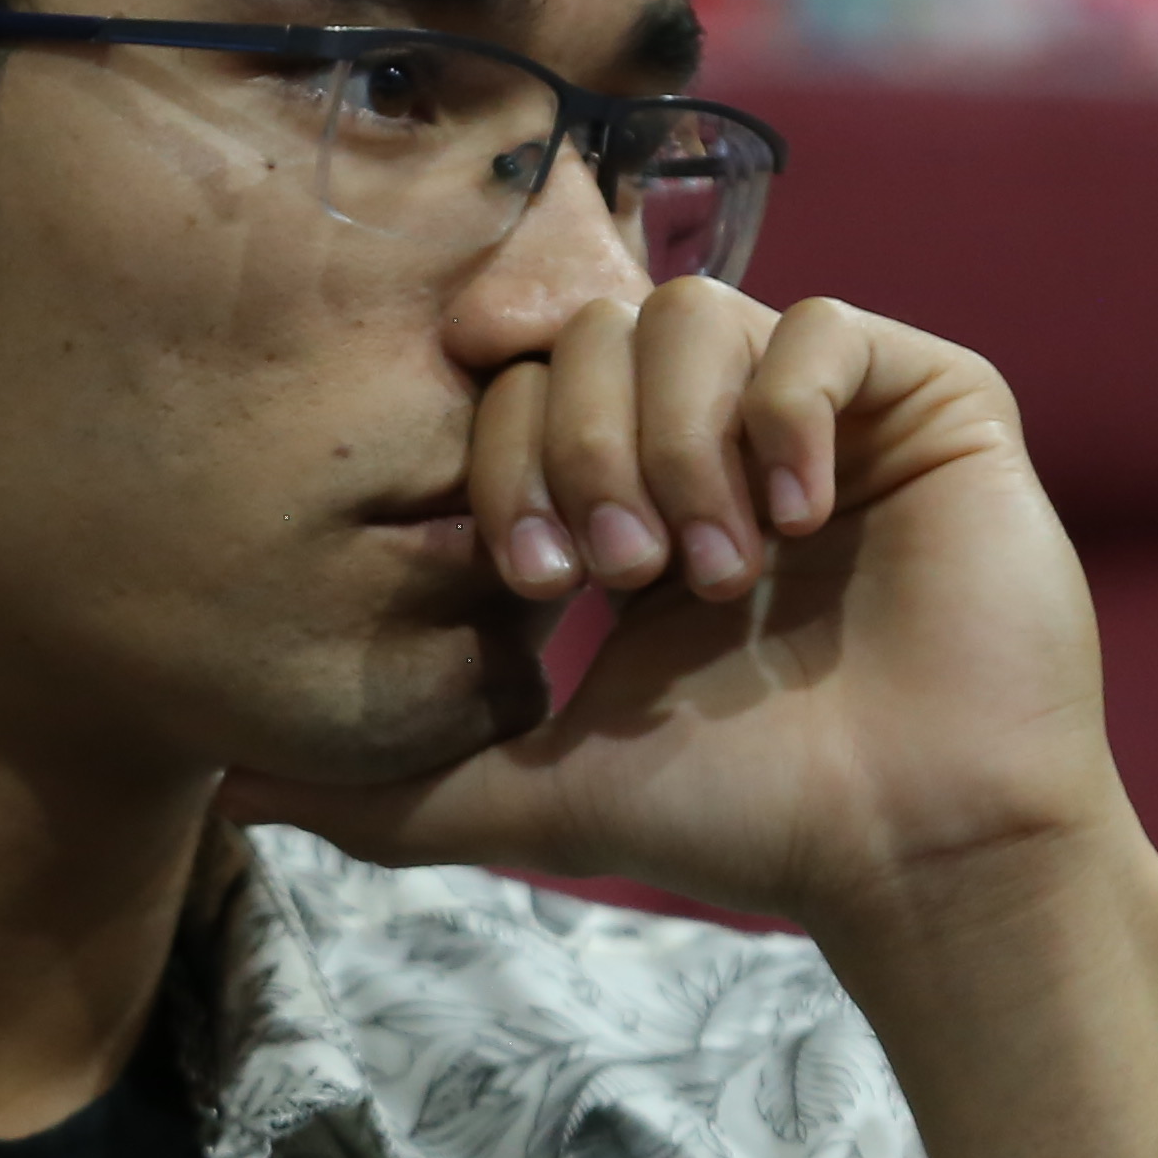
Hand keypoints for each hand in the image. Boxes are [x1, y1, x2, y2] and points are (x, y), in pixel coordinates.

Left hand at [224, 280, 1130, 935]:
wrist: (913, 845)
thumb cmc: (746, 819)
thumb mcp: (537, 795)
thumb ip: (390, 789)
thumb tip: (226, 792)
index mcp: (636, 490)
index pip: (524, 389)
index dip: (509, 460)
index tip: (541, 585)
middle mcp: (726, 429)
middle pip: (595, 332)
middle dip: (582, 448)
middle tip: (623, 575)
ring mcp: (829, 406)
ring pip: (697, 312)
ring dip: (679, 437)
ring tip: (717, 564)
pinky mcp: (931, 397)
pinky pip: (824, 324)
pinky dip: (786, 410)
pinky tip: (799, 515)